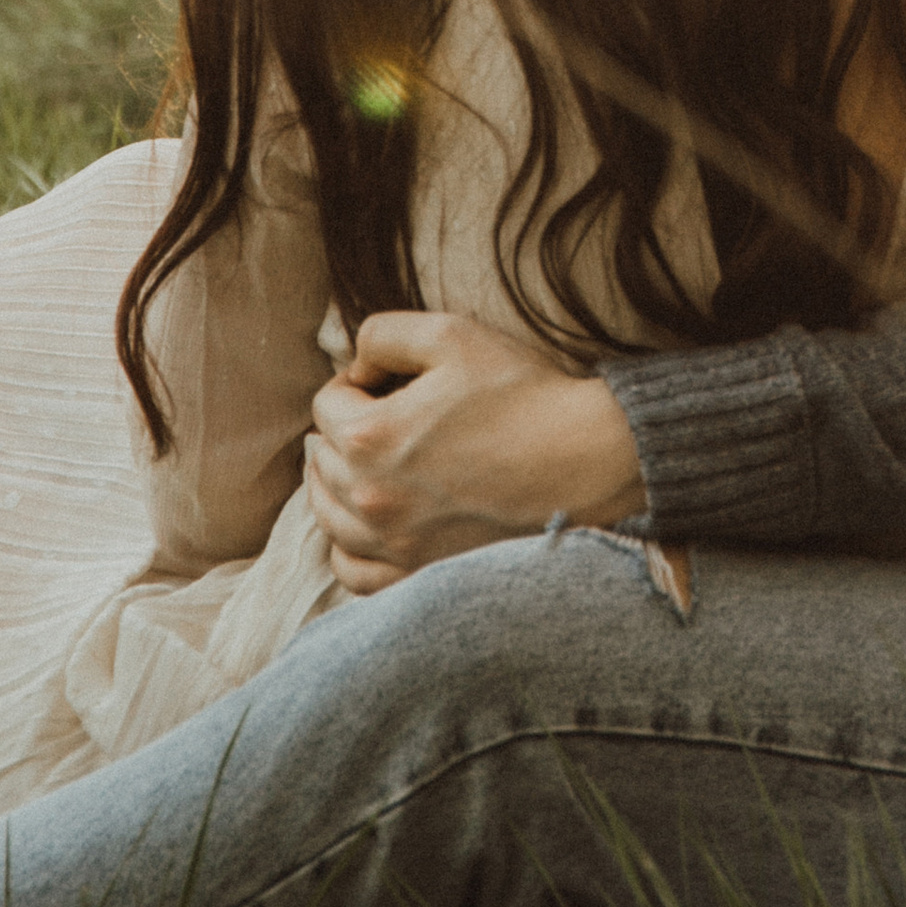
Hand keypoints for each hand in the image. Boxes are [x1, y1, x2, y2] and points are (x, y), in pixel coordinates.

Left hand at [304, 310, 646, 593]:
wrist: (584, 459)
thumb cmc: (522, 394)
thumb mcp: (453, 334)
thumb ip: (384, 334)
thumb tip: (357, 362)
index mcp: (371, 437)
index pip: (326, 404)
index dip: (355, 382)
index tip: (390, 381)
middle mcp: (371, 497)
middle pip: (321, 460)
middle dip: (342, 430)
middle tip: (387, 415)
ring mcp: (394, 542)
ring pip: (328, 516)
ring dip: (336, 483)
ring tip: (365, 463)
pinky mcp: (418, 572)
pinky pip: (354, 569)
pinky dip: (348, 544)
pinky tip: (368, 520)